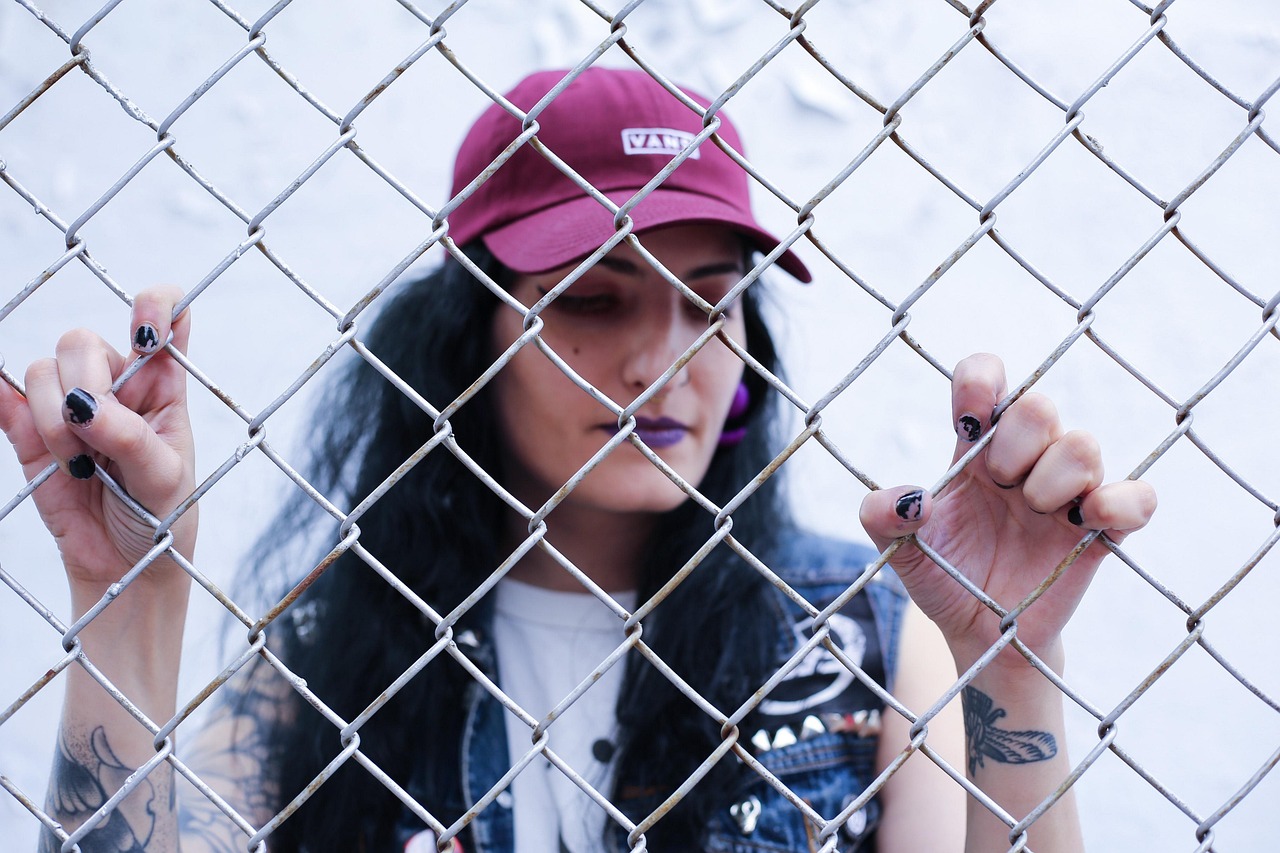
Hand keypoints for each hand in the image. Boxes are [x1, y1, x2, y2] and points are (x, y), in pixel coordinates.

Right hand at [0, 286, 196, 596]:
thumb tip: (85, 404)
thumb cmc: (163, 516)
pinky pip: (4, 400)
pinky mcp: (31, 435)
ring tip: (79, 464)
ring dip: (52, 417)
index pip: (163, 321)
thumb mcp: (165, 479)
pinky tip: (14, 413)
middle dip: (84, 384)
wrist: (126, 567)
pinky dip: (2, 401)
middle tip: (96, 432)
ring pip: (41, 373)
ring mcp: (71, 407)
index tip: (146, 328)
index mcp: (162, 385)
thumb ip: (131, 439)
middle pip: (80, 343)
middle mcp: (116, 385)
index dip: (154, 307)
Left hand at [858, 354, 1155, 671]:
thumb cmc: (944, 576)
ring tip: (1032, 512)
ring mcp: (1068, 491)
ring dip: (1053, 480)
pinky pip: (1138, 497)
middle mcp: (1026, 459)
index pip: (986, 380)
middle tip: (999, 485)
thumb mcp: (898, 550)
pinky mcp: (1104, 529)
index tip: (968, 419)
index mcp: (976, 449)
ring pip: (1084, 445)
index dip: (981, 380)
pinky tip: (1086, 520)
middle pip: (1038, 406)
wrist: (979, 633)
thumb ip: (880, 517)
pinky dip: (1120, 502)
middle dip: (1015, 444)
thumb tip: (911, 498)